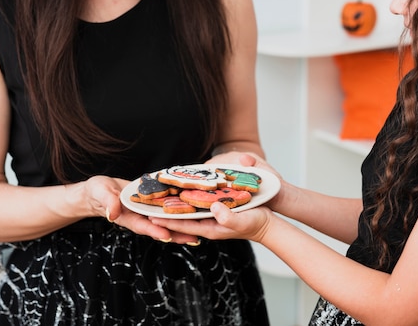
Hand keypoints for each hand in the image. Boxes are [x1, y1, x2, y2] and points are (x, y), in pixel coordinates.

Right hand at [80, 175, 198, 244]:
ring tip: (201, 233)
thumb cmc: (98, 192)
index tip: (166, 235)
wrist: (101, 190)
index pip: (142, 225)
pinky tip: (195, 215)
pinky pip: (167, 211)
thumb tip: (111, 214)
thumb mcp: (100, 193)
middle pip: (160, 228)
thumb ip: (107, 202)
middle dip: (176, 234)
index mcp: (127, 217)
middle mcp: (140, 218)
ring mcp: (147, 213)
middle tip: (194, 238)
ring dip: (182, 228)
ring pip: (166, 222)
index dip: (154, 230)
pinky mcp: (152, 206)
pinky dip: (179, 214)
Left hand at [150, 202, 272, 242]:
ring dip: (175, 204)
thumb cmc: (256, 224)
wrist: (268, 224)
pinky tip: (182, 190)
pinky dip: (188, 198)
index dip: (166, 220)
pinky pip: (198, 204)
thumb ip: (228, 217)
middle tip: (149, 202)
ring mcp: (211, 217)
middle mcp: (207, 223)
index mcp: (209, 228)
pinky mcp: (217, 209)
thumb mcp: (242, 221)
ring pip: (188, 210)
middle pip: (182, 217)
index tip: (150, 214)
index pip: (182, 225)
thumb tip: (214, 208)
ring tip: (159, 194)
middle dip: (166, 211)